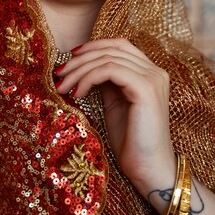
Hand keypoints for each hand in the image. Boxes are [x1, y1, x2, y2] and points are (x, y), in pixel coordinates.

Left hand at [53, 38, 175, 191]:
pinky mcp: (145, 88)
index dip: (94, 46)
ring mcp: (152, 78)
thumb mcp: (115, 104)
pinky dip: (89, 78)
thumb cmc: (131, 141)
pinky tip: (78, 93)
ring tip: (63, 85)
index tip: (70, 57)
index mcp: (150, 73)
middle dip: (80, 59)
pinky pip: (110, 70)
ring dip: (80, 69)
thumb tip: (85, 66)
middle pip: (111, 49)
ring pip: (108, 59)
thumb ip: (107, 83)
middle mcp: (155, 71)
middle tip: (59, 73)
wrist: (148, 169)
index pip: (120, 45)